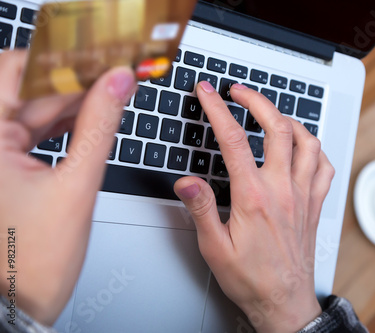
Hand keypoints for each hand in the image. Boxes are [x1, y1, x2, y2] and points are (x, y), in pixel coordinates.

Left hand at [0, 50, 136, 324]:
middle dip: (73, 82)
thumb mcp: (76, 185)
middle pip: (27, 90)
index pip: (15, 70)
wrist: (16, 305)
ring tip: (109, 97)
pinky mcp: (1, 167)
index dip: (60, 59)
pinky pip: (31, 132)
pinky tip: (88, 120)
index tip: (96, 58)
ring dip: (70, 103)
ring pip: (31, 110)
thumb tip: (117, 84)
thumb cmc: (31, 262)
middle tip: (113, 77)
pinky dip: (60, 124)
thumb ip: (99, 127)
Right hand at [174, 82, 334, 332]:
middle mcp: (283, 190)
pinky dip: (314, 147)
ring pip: (307, 141)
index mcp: (254, 198)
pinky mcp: (314, 204)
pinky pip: (324, 166)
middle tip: (239, 91)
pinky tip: (303, 146)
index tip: (209, 93)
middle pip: (277, 128)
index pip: (234, 141)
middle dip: (257, 100)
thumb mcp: (215, 248)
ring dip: (288, 119)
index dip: (218, 110)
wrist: (284, 302)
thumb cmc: (252, 279)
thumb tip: (187, 181)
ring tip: (271, 112)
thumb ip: (202, 209)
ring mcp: (303, 195)